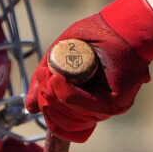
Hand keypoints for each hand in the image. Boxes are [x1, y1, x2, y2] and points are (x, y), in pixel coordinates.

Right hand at [27, 0, 152, 141]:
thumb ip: (44, 83)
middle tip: (46, 78)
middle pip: (62, 124)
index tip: (41, 93)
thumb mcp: (58, 58)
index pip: (60, 124)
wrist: (121, 27)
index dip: (47, 112)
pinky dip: (67, 94)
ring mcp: (105, 109)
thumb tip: (31, 108)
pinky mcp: (114, 104)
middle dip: (47, 103)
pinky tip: (59, 79)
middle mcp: (95, 110)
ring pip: (71, 116)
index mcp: (83, 103)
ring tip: (52, 76)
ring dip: (55, 97)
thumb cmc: (92, 38)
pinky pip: (85, 106)